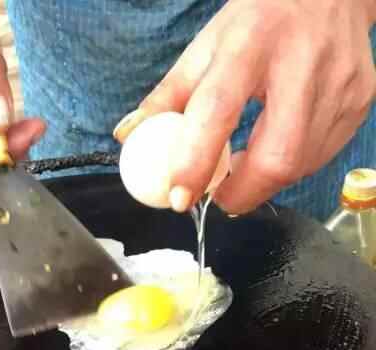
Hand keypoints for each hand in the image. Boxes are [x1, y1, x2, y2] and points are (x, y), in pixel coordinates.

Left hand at [117, 0, 375, 213]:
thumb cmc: (260, 20)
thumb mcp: (207, 46)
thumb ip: (167, 96)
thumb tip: (128, 138)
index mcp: (251, 42)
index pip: (219, 109)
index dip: (197, 160)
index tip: (179, 197)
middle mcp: (303, 62)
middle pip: (277, 156)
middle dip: (241, 192)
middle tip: (218, 196)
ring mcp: (339, 84)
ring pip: (300, 165)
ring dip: (265, 182)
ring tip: (246, 166)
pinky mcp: (359, 101)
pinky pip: (320, 157)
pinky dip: (292, 167)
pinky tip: (277, 149)